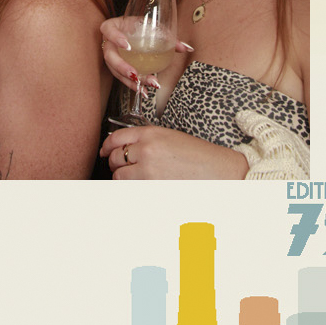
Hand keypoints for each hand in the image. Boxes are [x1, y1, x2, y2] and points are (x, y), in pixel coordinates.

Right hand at [100, 17, 192, 89]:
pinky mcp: (116, 68)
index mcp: (113, 27)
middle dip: (122, 67)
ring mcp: (111, 56)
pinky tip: (143, 91)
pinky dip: (132, 86)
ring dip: (130, 80)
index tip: (127, 45)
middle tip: (135, 73)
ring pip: (115, 71)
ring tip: (144, 85)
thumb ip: (167, 36)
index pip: (108, 30)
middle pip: (109, 56)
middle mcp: (109, 43)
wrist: (130, 30)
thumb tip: (187, 48)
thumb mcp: (150, 26)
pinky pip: (121, 78)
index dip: (115, 37)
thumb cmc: (138, 26)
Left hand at [100, 124, 248, 179]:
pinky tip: (143, 187)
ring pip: (120, 177)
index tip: (105, 152)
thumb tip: (127, 149)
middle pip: (115, 158)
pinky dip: (133, 190)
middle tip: (120, 168)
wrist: (220, 171)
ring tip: (136, 180)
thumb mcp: (171, 138)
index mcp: (150, 134)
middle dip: (115, 164)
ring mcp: (148, 171)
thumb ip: (147, 141)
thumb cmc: (200, 156)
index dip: (107, 146)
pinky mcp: (152, 188)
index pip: (116, 138)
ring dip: (123, 179)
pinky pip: (132, 190)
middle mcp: (146, 150)